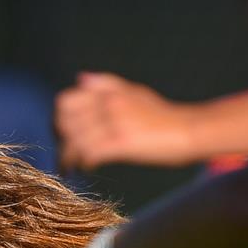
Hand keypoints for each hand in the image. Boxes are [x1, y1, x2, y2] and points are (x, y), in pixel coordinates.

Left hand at [56, 72, 198, 170]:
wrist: (190, 130)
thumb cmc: (163, 114)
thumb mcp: (135, 91)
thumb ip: (106, 84)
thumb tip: (79, 78)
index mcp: (108, 92)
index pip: (65, 101)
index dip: (58, 120)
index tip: (62, 136)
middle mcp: (108, 104)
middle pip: (64, 123)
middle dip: (59, 141)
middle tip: (64, 155)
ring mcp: (115, 122)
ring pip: (74, 141)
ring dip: (68, 158)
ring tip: (71, 169)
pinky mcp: (123, 142)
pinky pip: (89, 153)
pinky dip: (83, 163)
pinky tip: (88, 169)